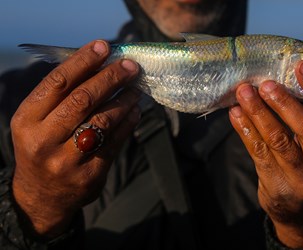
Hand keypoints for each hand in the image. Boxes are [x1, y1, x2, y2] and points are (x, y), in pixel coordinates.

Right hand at [11, 40, 140, 237]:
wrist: (42, 196)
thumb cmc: (42, 147)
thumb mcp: (37, 122)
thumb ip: (60, 96)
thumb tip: (98, 64)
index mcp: (27, 121)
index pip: (58, 82)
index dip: (83, 61)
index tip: (104, 46)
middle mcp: (44, 141)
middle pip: (83, 99)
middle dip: (111, 77)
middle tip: (130, 65)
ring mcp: (68, 160)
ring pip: (103, 120)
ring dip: (125, 99)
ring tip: (136, 86)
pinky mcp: (90, 175)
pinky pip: (115, 141)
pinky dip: (129, 121)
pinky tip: (135, 109)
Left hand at [229, 60, 302, 247]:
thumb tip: (290, 80)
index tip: (301, 66)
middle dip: (284, 102)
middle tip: (266, 83)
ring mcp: (302, 181)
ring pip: (277, 140)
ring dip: (258, 112)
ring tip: (244, 92)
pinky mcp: (276, 186)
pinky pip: (257, 152)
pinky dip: (245, 129)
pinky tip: (236, 113)